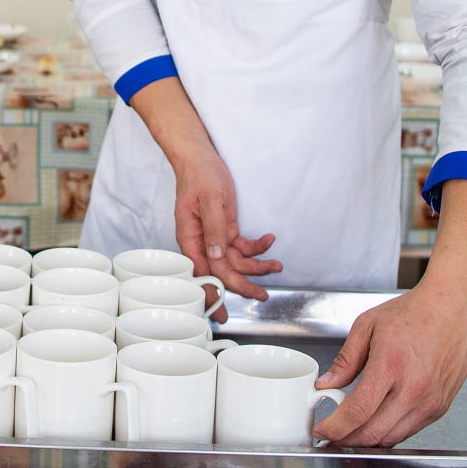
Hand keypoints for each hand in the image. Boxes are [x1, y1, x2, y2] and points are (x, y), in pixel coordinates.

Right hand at [170, 147, 277, 316]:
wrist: (201, 158)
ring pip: (235, 262)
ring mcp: (214, 238)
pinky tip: (268, 240)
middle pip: (221, 271)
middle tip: (261, 295)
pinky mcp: (225, 230)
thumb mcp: (210, 200)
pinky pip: (242, 247)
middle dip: (242, 285)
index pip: (201, 272)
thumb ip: (214, 229)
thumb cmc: (200, 175)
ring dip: (256, 266)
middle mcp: (201, 243)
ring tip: (276, 265)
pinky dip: (257, 247)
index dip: (212, 290)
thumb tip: (217, 257)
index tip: (221, 309)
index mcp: (190, 238)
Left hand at [313, 281, 466, 446]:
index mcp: (391, 365)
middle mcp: (414, 389)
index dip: (334, 427)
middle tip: (331, 436)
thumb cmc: (415, 313)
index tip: (321, 430)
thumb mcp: (368, 326)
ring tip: (350, 431)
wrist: (453, 310)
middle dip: (346, 440)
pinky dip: (389, 433)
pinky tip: (376, 422)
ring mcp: (430, 402)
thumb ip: (346, 360)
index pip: (357, 411)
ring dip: (367, 441)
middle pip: (373, 433)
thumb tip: (327, 384)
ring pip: (391, 438)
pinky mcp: (440, 408)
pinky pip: (409, 431)